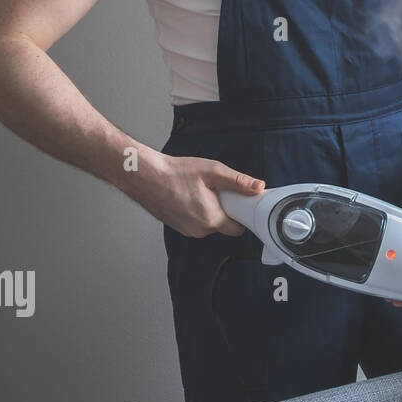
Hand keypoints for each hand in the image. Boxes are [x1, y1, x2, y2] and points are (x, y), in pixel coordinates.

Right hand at [124, 151, 263, 237]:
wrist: (144, 176)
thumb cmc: (174, 173)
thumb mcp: (213, 171)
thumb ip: (238, 182)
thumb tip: (258, 187)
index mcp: (211, 220)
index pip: (238, 228)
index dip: (242, 214)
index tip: (241, 202)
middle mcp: (198, 230)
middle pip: (224, 225)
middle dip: (226, 210)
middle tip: (217, 191)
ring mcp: (186, 230)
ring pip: (209, 224)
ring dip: (210, 210)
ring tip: (200, 191)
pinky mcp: (177, 226)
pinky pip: (195, 222)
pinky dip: (197, 211)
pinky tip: (190, 196)